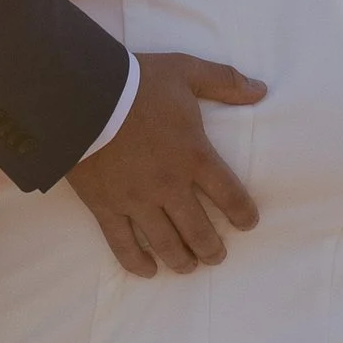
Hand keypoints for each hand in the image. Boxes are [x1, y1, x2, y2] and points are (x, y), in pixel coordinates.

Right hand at [67, 52, 265, 275]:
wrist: (81, 95)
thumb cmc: (135, 83)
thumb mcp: (185, 71)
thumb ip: (224, 81)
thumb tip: (261, 90)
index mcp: (194, 156)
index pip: (230, 196)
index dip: (243, 214)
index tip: (247, 223)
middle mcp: (169, 186)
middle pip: (199, 230)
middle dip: (212, 248)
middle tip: (217, 255)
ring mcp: (136, 200)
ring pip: (165, 244)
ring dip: (182, 260)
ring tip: (189, 267)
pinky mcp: (106, 206)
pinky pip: (122, 244)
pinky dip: (137, 262)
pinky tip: (148, 271)